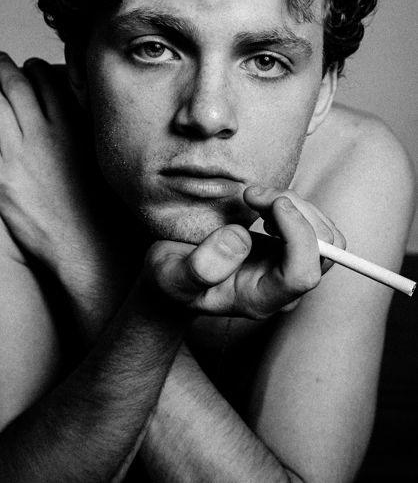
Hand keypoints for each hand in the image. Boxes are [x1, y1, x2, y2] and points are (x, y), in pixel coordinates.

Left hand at [0, 52, 109, 279]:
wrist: (83, 244)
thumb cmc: (96, 209)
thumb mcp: (101, 162)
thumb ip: (88, 135)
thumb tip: (83, 115)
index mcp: (70, 131)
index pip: (47, 86)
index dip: (33, 68)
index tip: (28, 63)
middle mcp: (42, 138)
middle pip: (16, 89)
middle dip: (2, 67)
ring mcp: (18, 158)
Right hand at [144, 187, 344, 318]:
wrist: (175, 272)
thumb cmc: (172, 276)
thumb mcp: (169, 274)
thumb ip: (200, 266)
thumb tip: (240, 239)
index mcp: (259, 300)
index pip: (302, 274)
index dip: (297, 235)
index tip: (270, 204)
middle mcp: (283, 288)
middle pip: (325, 250)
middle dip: (297, 211)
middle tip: (254, 194)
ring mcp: (290, 268)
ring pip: (326, 235)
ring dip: (296, 204)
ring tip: (256, 197)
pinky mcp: (291, 249)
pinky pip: (314, 224)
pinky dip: (294, 204)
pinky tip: (264, 205)